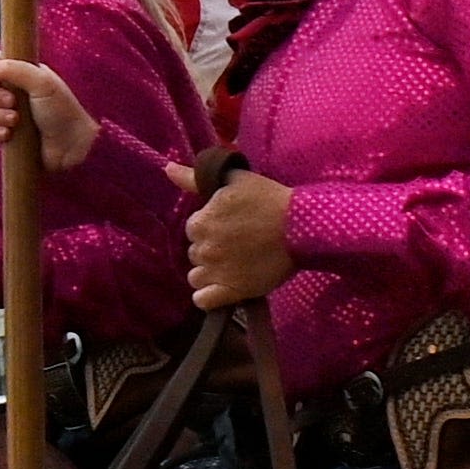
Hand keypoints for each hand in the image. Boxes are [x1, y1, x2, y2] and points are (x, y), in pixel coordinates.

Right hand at [0, 52, 97, 172]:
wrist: (73, 147)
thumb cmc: (62, 111)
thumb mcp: (41, 82)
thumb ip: (14, 68)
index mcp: (27, 76)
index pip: (0, 64)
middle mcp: (18, 94)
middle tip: (12, 102)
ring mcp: (13, 116)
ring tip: (15, 121)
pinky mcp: (10, 137)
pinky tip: (9, 135)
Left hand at [179, 163, 295, 308]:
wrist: (302, 227)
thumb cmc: (269, 199)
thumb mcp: (233, 180)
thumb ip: (194, 178)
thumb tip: (167, 169)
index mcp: (200, 222)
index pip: (194, 229)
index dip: (211, 226)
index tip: (231, 225)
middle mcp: (203, 249)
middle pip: (196, 253)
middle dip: (211, 248)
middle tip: (238, 243)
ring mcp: (216, 273)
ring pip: (197, 277)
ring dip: (210, 272)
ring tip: (234, 264)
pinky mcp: (231, 291)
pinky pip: (203, 300)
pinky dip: (208, 296)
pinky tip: (222, 287)